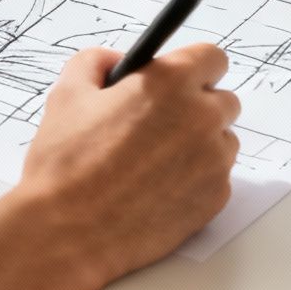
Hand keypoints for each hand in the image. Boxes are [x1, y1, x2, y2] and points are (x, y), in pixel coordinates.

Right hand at [18, 44, 238, 284]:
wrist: (68, 231)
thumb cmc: (66, 164)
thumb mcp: (68, 93)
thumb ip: (96, 62)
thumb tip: (116, 62)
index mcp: (171, 82)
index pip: (213, 57)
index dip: (192, 67)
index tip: (177, 79)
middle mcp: (202, 118)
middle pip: (224, 100)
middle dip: (197, 106)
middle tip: (159, 123)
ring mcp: (214, 161)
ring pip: (222, 140)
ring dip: (199, 143)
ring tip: (153, 161)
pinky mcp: (216, 199)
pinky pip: (217, 177)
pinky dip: (195, 179)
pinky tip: (157, 187)